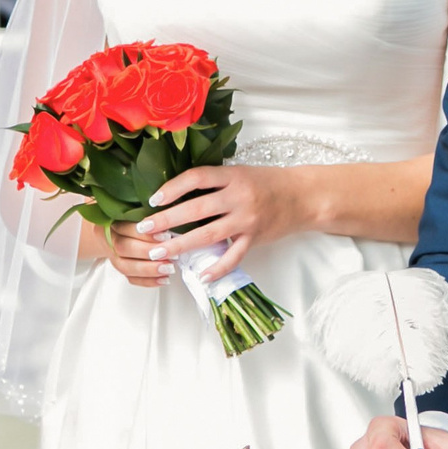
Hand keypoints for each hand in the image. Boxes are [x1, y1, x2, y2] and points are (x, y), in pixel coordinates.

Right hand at [104, 218, 173, 287]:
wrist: (115, 229)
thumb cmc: (134, 218)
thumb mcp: (140, 209)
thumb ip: (152, 214)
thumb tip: (172, 216)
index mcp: (115, 221)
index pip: (127, 228)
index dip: (145, 234)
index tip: (165, 236)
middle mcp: (112, 239)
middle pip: (124, 248)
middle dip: (148, 252)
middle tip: (170, 254)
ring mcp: (114, 256)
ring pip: (126, 266)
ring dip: (149, 269)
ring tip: (169, 268)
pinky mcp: (121, 268)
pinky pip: (131, 278)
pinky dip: (148, 281)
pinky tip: (164, 279)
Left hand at [136, 165, 306, 281]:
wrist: (304, 196)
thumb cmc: (269, 183)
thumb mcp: (242, 173)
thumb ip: (216, 183)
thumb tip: (179, 195)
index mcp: (233, 176)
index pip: (197, 178)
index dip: (172, 188)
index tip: (153, 200)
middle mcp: (239, 197)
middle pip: (196, 208)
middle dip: (166, 220)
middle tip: (144, 229)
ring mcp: (248, 219)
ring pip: (208, 234)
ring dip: (180, 245)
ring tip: (158, 252)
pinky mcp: (256, 238)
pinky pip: (233, 256)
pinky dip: (217, 267)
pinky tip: (201, 275)